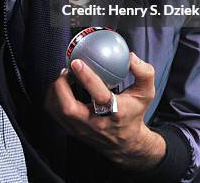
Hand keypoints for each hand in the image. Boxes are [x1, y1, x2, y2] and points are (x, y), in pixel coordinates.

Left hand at [44, 52, 165, 171]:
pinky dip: (54, 96)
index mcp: (115, 113)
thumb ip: (144, 72)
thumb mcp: (146, 93)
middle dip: (62, 85)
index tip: (77, 62)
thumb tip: (130, 56)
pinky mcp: (72, 130)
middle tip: (66, 69)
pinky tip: (63, 87)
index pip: (99, 96)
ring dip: (56, 89)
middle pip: (69, 108)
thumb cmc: (133, 114)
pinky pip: (54, 112)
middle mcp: (96, 123)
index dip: (87, 77)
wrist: (126, 143)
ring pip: (57, 110)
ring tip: (64, 76)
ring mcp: (82, 129)